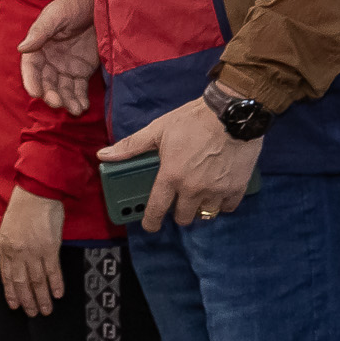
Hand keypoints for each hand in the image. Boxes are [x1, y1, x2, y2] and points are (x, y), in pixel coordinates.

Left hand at [0, 187, 66, 316]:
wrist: (37, 193)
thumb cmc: (22, 207)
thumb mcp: (7, 227)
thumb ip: (9, 246)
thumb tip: (13, 261)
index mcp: (5, 247)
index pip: (6, 275)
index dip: (11, 292)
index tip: (14, 304)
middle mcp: (18, 252)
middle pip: (21, 282)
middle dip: (26, 300)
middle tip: (32, 313)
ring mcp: (34, 251)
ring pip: (37, 280)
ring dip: (41, 298)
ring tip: (45, 310)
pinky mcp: (50, 248)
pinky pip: (53, 270)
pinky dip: (55, 284)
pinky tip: (57, 294)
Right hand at [17, 0, 99, 113]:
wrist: (100, 3)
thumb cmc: (74, 5)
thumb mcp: (56, 15)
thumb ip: (41, 31)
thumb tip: (22, 48)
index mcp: (39, 46)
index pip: (31, 67)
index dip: (31, 80)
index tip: (35, 93)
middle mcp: (50, 60)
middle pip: (47, 82)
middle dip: (51, 94)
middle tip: (57, 103)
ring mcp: (66, 67)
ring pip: (63, 88)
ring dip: (67, 100)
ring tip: (75, 110)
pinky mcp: (82, 71)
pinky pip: (79, 88)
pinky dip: (79, 99)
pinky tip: (82, 107)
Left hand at [99, 95, 262, 232]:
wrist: (232, 114)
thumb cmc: (192, 120)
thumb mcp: (158, 130)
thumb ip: (131, 146)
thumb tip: (102, 155)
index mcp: (171, 177)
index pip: (157, 209)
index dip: (151, 221)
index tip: (150, 226)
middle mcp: (193, 189)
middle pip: (184, 217)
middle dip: (179, 212)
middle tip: (179, 200)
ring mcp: (217, 190)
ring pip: (206, 214)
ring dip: (200, 209)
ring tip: (199, 196)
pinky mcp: (237, 187)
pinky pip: (228, 207)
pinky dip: (222, 204)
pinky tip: (218, 193)